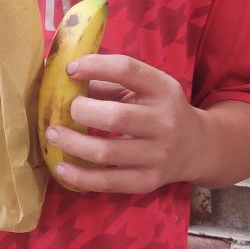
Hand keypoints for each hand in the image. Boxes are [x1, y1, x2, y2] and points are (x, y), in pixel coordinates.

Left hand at [43, 53, 200, 193]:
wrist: (196, 147)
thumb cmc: (159, 110)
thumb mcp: (146, 89)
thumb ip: (109, 82)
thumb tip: (63, 80)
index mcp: (163, 89)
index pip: (127, 71)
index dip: (95, 67)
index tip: (70, 70)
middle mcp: (164, 122)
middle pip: (116, 117)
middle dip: (81, 111)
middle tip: (65, 110)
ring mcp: (158, 155)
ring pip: (107, 152)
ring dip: (72, 144)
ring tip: (53, 135)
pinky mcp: (148, 181)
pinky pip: (109, 182)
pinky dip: (80, 176)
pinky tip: (61, 167)